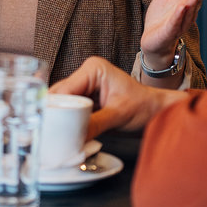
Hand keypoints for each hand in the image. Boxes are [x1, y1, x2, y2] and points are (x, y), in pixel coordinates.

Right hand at [50, 56, 187, 136]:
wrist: (155, 112)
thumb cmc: (143, 106)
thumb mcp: (119, 115)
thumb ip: (95, 124)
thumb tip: (71, 137)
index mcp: (93, 69)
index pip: (65, 90)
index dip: (57, 109)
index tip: (51, 129)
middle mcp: (85, 75)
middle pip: (59, 97)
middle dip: (56, 116)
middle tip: (52, 136)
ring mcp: (83, 87)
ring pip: (61, 105)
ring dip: (60, 121)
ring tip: (56, 137)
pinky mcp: (84, 100)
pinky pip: (69, 111)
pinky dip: (67, 123)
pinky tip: (65, 135)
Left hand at [140, 0, 206, 60]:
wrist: (153, 40)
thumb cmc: (162, 15)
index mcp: (188, 1)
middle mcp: (187, 12)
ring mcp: (179, 22)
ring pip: (188, 10)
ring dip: (193, 1)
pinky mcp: (169, 31)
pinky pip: (175, 22)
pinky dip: (179, 15)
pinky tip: (182, 6)